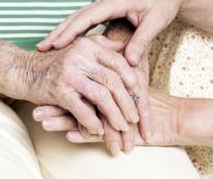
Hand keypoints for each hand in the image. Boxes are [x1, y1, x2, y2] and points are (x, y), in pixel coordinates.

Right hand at [15, 35, 140, 134]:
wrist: (25, 71)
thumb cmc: (57, 62)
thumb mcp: (80, 47)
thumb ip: (103, 46)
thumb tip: (126, 49)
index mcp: (89, 45)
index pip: (118, 62)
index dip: (132, 79)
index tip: (140, 93)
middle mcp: (80, 57)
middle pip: (113, 81)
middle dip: (127, 102)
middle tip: (134, 117)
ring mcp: (69, 73)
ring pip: (101, 96)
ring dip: (114, 115)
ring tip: (122, 127)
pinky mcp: (59, 90)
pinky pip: (82, 109)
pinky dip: (92, 122)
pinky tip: (98, 130)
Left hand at [33, 88, 182, 153]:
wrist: (177, 117)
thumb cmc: (153, 104)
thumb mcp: (131, 92)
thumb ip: (114, 85)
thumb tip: (92, 77)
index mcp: (112, 85)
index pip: (84, 84)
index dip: (64, 86)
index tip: (43, 87)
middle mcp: (112, 96)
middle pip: (79, 97)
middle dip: (56, 102)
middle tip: (35, 104)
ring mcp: (117, 111)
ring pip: (85, 113)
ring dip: (63, 117)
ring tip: (41, 119)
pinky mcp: (125, 127)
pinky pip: (103, 131)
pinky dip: (85, 132)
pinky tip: (69, 135)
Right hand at [36, 0, 186, 65]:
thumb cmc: (162, 3)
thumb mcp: (155, 22)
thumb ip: (142, 41)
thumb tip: (129, 63)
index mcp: (115, 3)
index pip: (87, 17)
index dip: (71, 31)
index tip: (56, 45)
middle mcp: (105, 2)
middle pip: (76, 17)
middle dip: (58, 32)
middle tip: (41, 48)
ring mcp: (103, 6)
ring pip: (77, 18)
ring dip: (62, 32)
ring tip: (45, 47)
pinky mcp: (105, 11)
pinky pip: (84, 21)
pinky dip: (72, 31)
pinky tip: (64, 43)